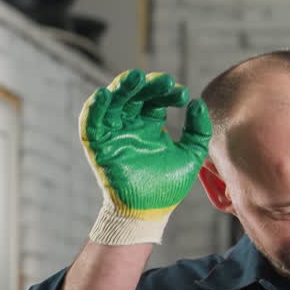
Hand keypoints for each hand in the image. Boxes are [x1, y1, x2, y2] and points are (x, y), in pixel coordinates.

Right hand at [81, 69, 211, 244]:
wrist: (149, 211)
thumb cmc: (168, 184)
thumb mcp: (191, 154)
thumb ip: (198, 130)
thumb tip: (198, 103)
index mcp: (150, 124)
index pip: (155, 98)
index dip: (166, 91)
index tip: (180, 93)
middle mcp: (131, 124)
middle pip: (135, 95)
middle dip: (147, 85)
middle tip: (163, 81)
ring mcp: (113, 132)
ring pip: (113, 102)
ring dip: (121, 88)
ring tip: (134, 78)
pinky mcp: (98, 144)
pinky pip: (91, 121)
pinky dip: (95, 107)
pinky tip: (104, 95)